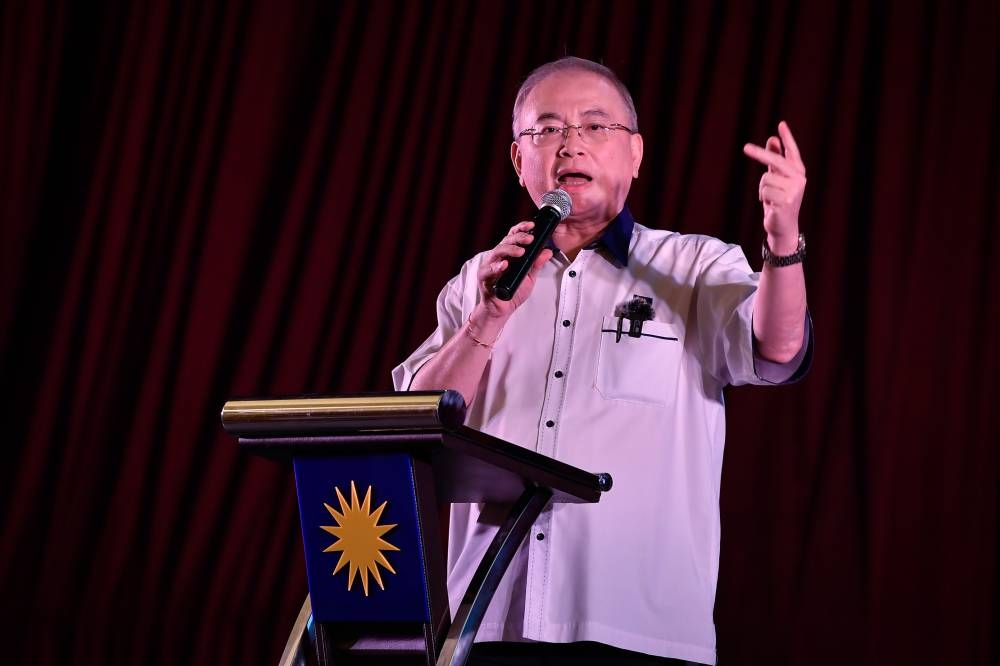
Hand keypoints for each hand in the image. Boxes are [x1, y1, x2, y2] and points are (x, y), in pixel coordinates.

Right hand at [477, 220, 552, 320]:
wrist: (502, 310)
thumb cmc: (513, 292)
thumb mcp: (529, 277)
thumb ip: (537, 264)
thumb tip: (548, 251)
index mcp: (508, 254)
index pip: (513, 236)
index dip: (521, 229)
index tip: (532, 226)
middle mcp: (498, 257)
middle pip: (506, 241)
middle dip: (518, 238)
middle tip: (529, 239)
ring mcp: (489, 266)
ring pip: (497, 251)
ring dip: (509, 250)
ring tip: (521, 251)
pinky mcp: (483, 277)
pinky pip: (488, 270)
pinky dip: (496, 267)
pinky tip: (504, 264)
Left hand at [743, 121, 806, 252]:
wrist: (783, 226)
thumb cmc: (779, 200)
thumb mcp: (777, 179)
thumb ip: (775, 160)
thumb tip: (772, 139)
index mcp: (798, 172)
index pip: (792, 152)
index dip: (787, 138)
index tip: (781, 124)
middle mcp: (799, 179)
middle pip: (775, 161)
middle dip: (759, 154)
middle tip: (745, 147)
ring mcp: (794, 191)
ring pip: (765, 178)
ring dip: (762, 189)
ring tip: (769, 198)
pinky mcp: (785, 202)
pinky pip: (764, 191)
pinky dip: (763, 197)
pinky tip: (770, 205)